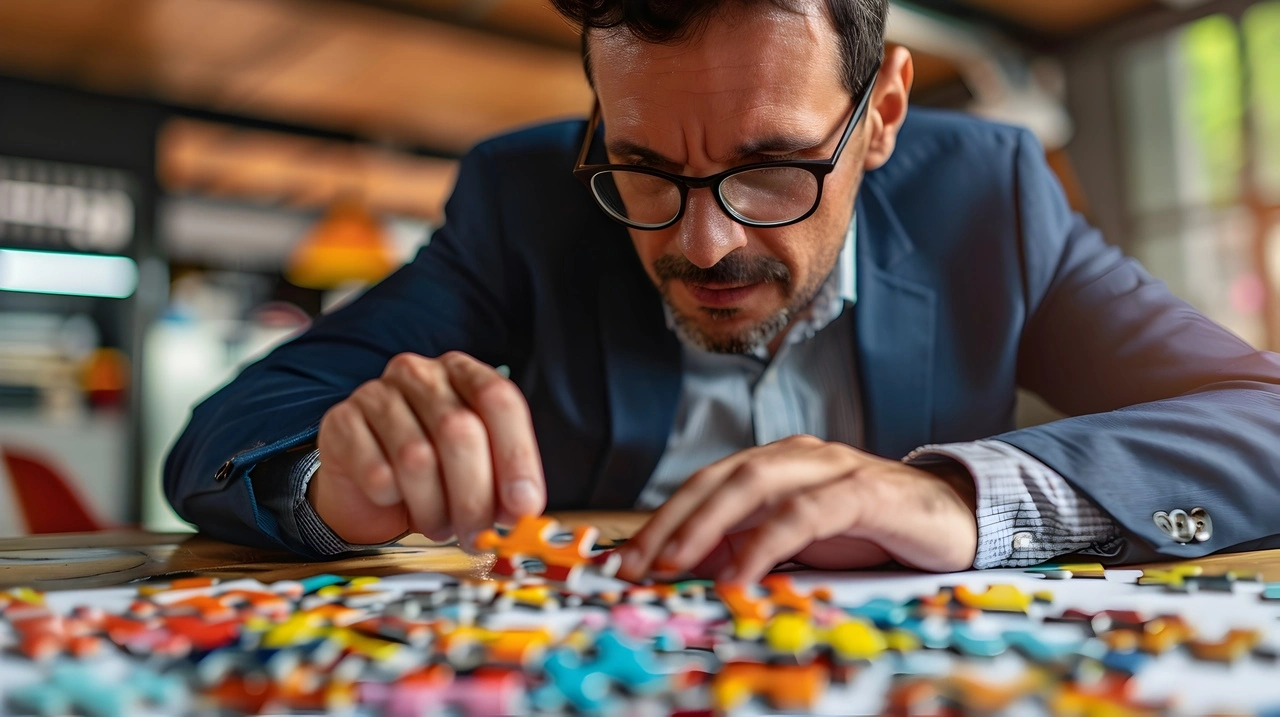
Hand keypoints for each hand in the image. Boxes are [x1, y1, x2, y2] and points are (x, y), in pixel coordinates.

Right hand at [308, 351, 544, 546]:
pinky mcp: (341, 422)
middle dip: (474, 495)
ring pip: (417, 457)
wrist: (367, 489)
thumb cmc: (434, 474)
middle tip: (477, 534)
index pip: (498, 400)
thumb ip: (504, 481)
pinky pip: (376, 472)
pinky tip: (395, 503)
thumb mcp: (478, 470)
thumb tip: (524, 507)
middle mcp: (420, 374)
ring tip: (440, 525)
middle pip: (458, 430)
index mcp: (463, 373)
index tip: (524, 505)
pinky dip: (392, 500)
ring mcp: (376, 393)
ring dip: (433, 508)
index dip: (516, 455)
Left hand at [614, 435, 977, 583]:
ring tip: (675, 563)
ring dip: (707, 524)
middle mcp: (797, 456)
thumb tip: (683, 571)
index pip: (704, 485)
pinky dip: (767, 541)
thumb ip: (745, 548)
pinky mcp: (866, 490)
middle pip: (718, 478)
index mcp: (774, 463)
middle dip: (670, 522)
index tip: (623, 561)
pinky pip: (806, 512)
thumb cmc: (870, 532)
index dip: (660, 520)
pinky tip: (743, 573)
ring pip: (753, 484)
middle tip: (636, 565)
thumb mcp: (797, 545)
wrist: (953, 519)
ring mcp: (831, 467)